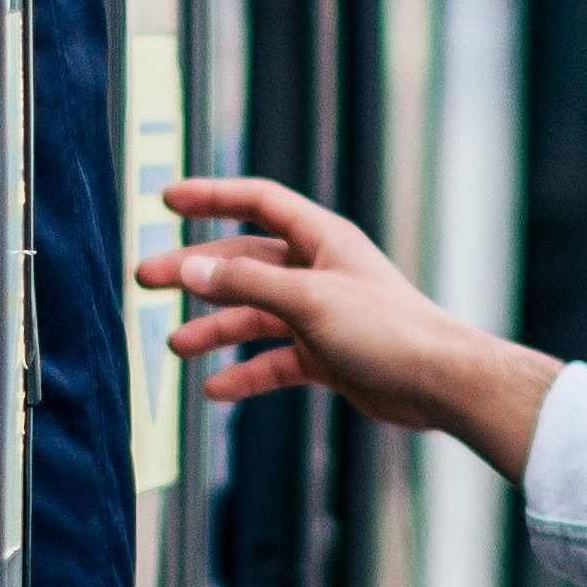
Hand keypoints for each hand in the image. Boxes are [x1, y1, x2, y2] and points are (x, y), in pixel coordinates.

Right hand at [131, 176, 562, 475]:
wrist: (439, 383)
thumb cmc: (387, 331)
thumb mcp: (306, 300)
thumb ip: (246, 284)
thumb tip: (192, 268)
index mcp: (321, 240)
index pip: (257, 203)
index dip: (212, 197)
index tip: (168, 199)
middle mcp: (318, 271)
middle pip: (244, 263)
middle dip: (196, 273)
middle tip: (148, 280)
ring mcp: (321, 314)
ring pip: (255, 314)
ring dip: (215, 328)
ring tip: (176, 345)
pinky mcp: (326, 355)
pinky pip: (274, 359)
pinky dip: (246, 373)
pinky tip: (216, 389)